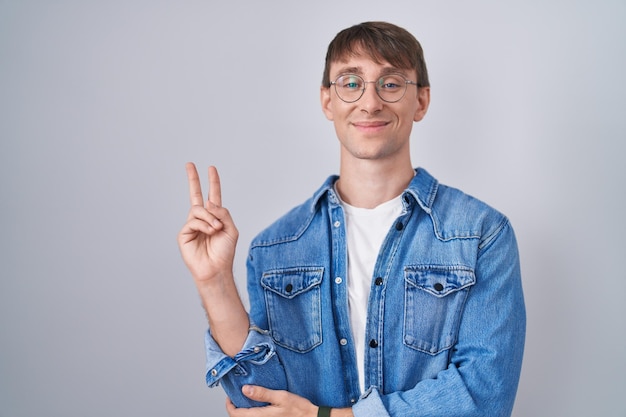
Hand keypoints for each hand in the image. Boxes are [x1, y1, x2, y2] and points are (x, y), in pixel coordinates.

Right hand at [177, 163, 238, 284]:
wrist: (216, 269)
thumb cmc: (224, 252)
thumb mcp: (231, 229)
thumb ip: (223, 213)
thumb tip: (209, 203)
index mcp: (215, 216)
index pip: (213, 195)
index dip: (213, 182)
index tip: (211, 168)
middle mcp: (202, 219)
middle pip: (195, 194)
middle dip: (193, 179)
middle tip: (189, 164)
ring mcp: (192, 225)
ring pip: (198, 209)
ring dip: (210, 218)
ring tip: (216, 229)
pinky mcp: (184, 233)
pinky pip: (193, 221)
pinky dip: (204, 225)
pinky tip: (209, 233)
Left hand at [226, 385, 316, 416]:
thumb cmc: (298, 409)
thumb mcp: (281, 396)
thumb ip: (262, 393)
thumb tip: (245, 389)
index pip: (236, 414)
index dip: (229, 405)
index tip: (229, 396)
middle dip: (235, 408)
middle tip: (236, 397)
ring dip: (243, 412)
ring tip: (245, 399)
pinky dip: (251, 413)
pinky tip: (257, 405)